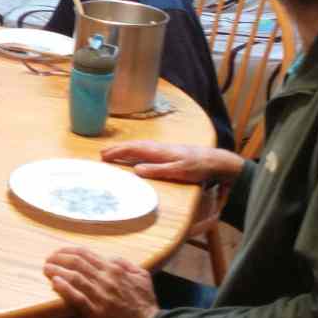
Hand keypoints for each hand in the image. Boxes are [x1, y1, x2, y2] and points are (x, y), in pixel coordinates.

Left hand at [44, 247, 157, 317]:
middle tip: (48, 258)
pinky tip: (54, 283)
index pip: (86, 254)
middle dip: (59, 258)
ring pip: (74, 277)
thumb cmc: (145, 305)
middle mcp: (106, 279)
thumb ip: (126, 264)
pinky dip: (64, 288)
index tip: (58, 252)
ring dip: (57, 271)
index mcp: (115, 269)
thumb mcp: (142, 277)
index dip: (69, 251)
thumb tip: (110, 257)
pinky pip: (77, 297)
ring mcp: (100, 295)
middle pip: (77, 263)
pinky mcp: (96, 312)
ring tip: (46, 268)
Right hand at [100, 140, 244, 184]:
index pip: (134, 150)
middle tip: (102, 154)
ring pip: (139, 146)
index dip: (118, 152)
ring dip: (125, 148)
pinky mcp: (167, 151)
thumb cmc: (198, 167)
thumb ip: (158, 170)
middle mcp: (159, 148)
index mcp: (159, 152)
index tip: (104, 156)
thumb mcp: (179, 172)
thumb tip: (137, 170)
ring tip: (113, 152)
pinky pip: (145, 148)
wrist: (215, 161)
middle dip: (117, 149)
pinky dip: (135, 149)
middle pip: (134, 146)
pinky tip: (134, 153)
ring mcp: (163, 148)